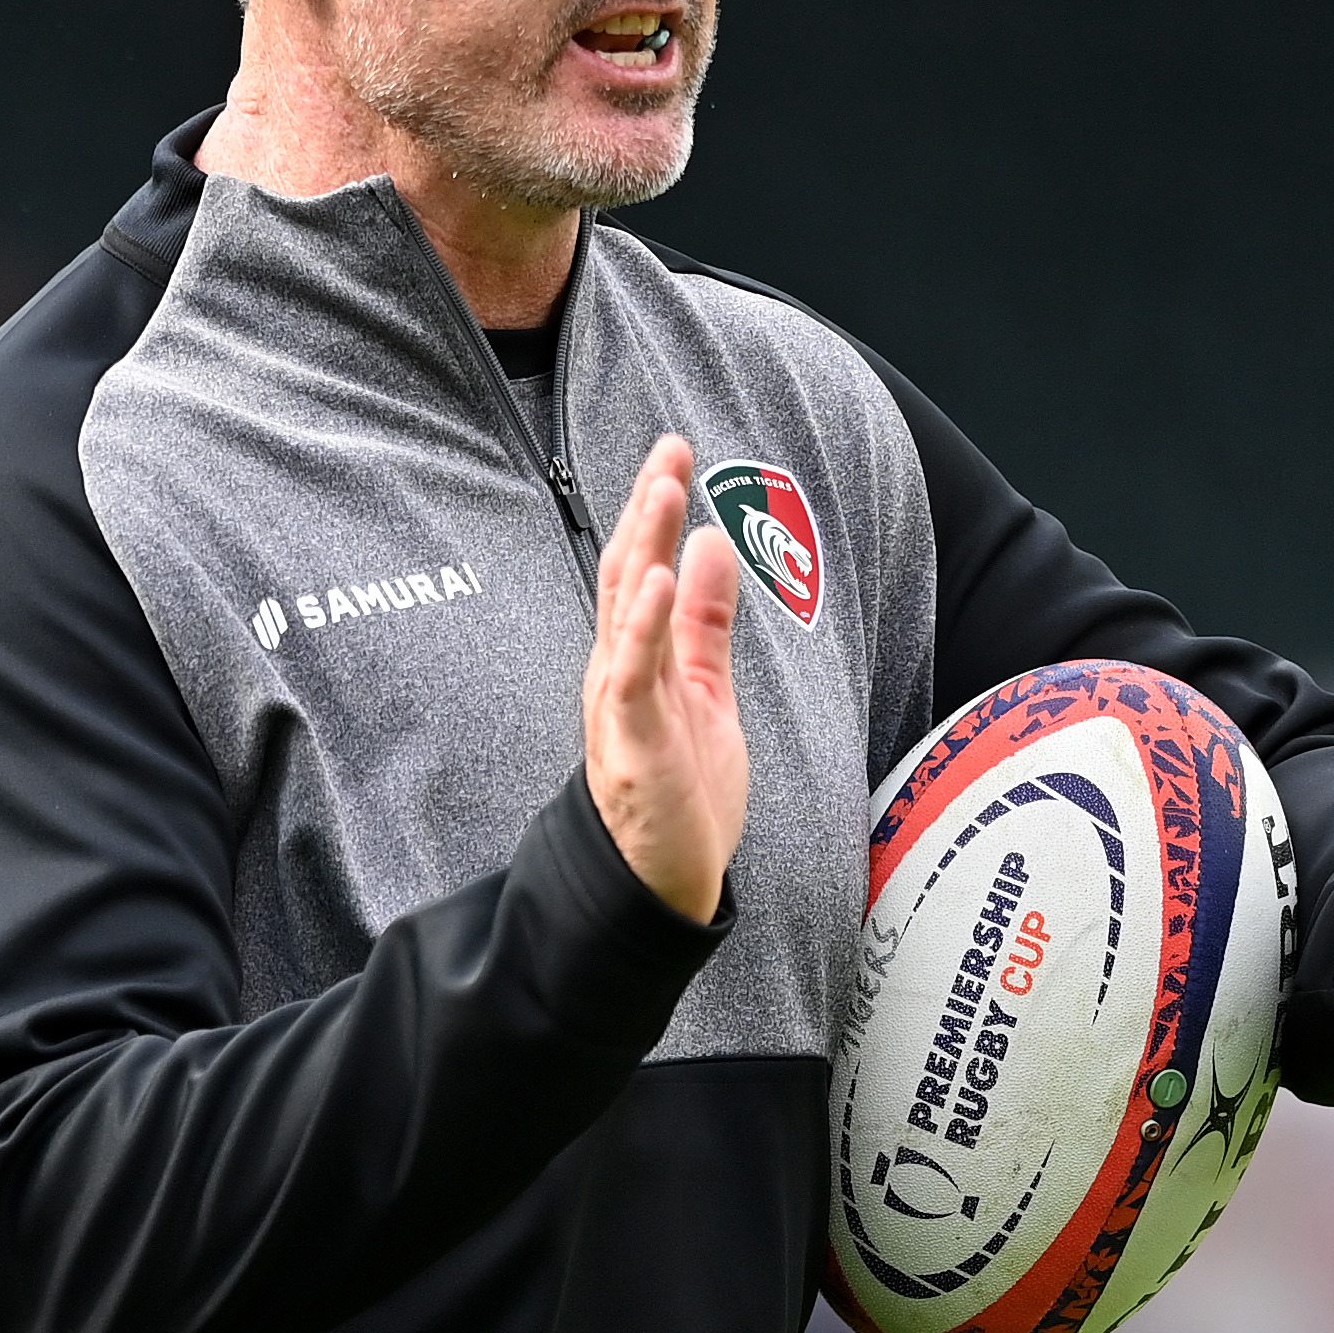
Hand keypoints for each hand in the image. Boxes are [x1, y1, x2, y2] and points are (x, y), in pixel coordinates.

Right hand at [582, 436, 749, 922]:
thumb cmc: (681, 791)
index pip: (639, 567)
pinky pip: (633, 676)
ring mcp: (622, 706)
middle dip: (647, 510)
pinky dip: (640, 625)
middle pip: (626, 575)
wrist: (663, 882)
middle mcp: (620, 672)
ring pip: (626, 612)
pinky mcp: (633, 744)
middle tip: (669, 449)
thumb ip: (707, 620)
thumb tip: (713, 544)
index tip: (674, 452)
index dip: (654, 509)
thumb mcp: (707, 689)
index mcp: (638, 658)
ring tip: (663, 489)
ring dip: (643, 547)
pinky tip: (653, 582)